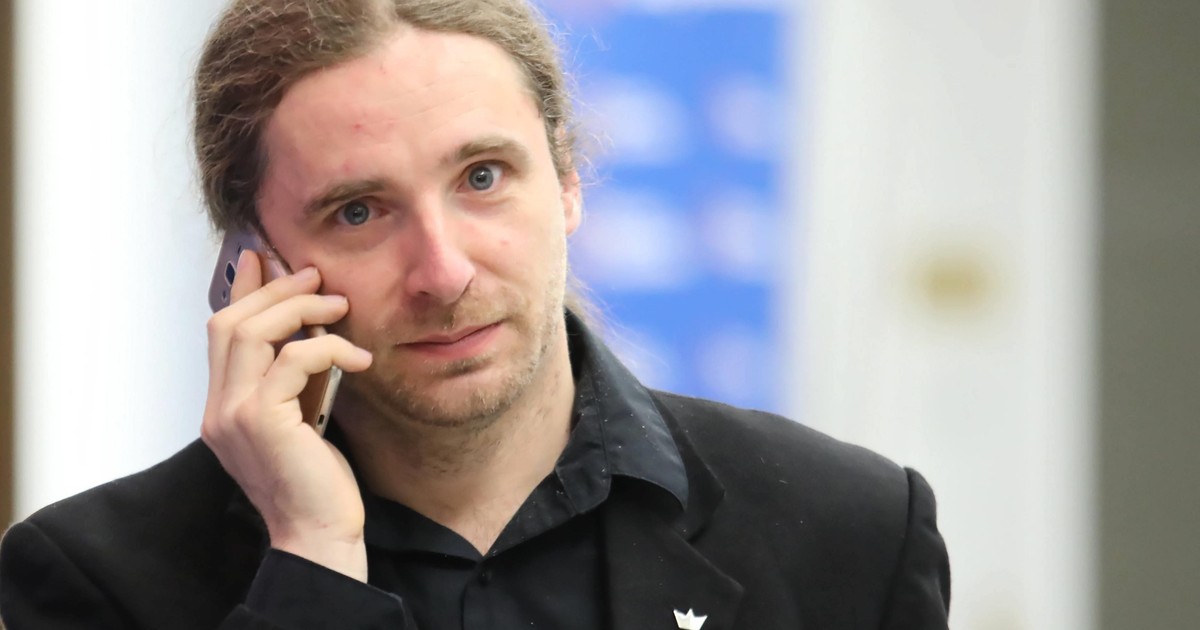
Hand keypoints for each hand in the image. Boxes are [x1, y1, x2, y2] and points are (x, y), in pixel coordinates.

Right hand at [201, 250, 373, 581]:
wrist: (320, 533)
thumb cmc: (317, 481)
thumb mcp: (301, 418)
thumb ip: (293, 379)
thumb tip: (307, 331)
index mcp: (222, 407)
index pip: (220, 331)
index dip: (242, 290)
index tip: (265, 258)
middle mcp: (218, 409)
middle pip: (230, 322)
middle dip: (275, 290)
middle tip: (315, 277)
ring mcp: (234, 416)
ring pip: (252, 332)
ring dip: (300, 310)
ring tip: (339, 308)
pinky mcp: (263, 422)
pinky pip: (291, 361)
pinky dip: (327, 348)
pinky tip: (358, 357)